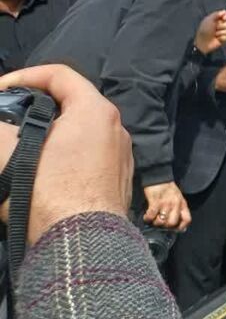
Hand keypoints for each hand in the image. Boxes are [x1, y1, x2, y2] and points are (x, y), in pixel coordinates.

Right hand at [0, 64, 131, 243]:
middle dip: (35, 106)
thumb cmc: (48, 193)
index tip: (0, 90)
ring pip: (80, 132)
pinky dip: (63, 155)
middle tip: (8, 117)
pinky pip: (88, 156)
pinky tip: (41, 171)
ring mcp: (120, 155)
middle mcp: (115, 128)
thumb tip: (1, 128)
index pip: (59, 75)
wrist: (83, 244)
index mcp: (95, 111)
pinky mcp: (118, 180)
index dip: (23, 75)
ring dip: (48, 133)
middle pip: (71, 103)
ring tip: (19, 147)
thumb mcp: (6, 155)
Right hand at [141, 181, 190, 231]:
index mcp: (182, 204)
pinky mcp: (155, 201)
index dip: (181, 227)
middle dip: (164, 226)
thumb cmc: (167, 188)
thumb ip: (178, 209)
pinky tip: (146, 216)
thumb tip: (175, 223)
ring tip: (152, 220)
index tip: (175, 229)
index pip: (187, 219)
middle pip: (172, 223)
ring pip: (161, 221)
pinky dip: (148, 218)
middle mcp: (175, 204)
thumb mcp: (178, 198)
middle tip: (160, 223)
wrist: (159, 176)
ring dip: (155, 222)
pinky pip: (151, 215)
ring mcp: (165, 203)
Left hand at [194, 10, 225, 53]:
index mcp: (217, 19)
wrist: (203, 42)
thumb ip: (216, 14)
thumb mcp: (208, 20)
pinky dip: (223, 38)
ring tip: (215, 34)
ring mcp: (224, 31)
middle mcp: (222, 24)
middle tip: (215, 28)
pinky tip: (218, 39)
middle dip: (222, 26)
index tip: (223, 19)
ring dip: (221, 33)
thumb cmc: (204, 30)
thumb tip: (224, 11)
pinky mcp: (225, 38)